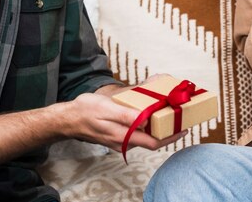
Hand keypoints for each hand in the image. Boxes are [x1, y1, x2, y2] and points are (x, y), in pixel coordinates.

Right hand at [64, 92, 184, 152]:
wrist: (67, 119)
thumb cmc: (86, 111)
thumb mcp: (107, 109)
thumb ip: (127, 116)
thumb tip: (147, 120)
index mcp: (123, 136)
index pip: (153, 143)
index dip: (171, 138)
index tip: (183, 129)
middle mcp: (123, 141)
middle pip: (151, 141)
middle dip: (167, 133)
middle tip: (180, 120)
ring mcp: (119, 139)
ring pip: (143, 137)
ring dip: (156, 129)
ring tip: (167, 115)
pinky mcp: (115, 135)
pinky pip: (135, 133)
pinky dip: (145, 126)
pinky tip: (148, 115)